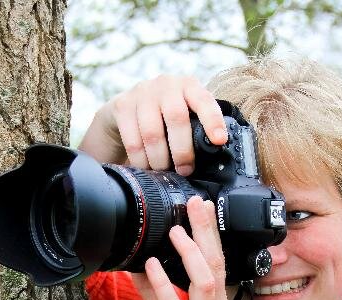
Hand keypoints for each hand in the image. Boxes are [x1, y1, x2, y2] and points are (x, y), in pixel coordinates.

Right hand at [79, 75, 227, 174]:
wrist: (127, 108)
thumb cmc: (165, 117)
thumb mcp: (186, 114)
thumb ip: (199, 128)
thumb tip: (215, 158)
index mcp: (189, 86)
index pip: (204, 100)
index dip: (213, 121)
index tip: (219, 141)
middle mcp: (166, 84)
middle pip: (177, 118)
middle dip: (182, 151)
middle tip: (185, 170)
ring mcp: (142, 93)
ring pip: (152, 133)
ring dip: (160, 160)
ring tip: (164, 172)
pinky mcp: (122, 106)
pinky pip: (133, 141)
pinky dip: (141, 160)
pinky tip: (146, 168)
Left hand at [131, 196, 229, 299]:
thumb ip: (156, 290)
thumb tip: (140, 263)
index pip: (218, 261)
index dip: (211, 234)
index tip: (202, 207)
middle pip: (216, 263)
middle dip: (206, 232)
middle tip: (196, 204)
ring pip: (205, 281)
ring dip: (190, 254)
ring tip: (175, 231)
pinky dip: (163, 284)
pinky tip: (151, 265)